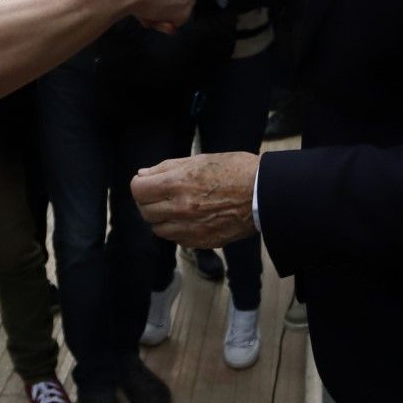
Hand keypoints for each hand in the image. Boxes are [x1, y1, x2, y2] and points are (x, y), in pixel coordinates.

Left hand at [132, 151, 258, 247]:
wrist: (264, 194)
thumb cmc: (235, 170)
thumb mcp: (199, 160)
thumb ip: (166, 168)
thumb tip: (142, 175)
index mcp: (177, 184)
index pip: (138, 190)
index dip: (140, 185)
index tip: (147, 183)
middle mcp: (180, 209)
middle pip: (145, 211)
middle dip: (148, 201)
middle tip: (160, 194)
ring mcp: (190, 229)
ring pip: (158, 229)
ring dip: (161, 218)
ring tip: (176, 207)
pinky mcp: (201, 242)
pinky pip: (177, 239)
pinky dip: (177, 230)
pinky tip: (190, 218)